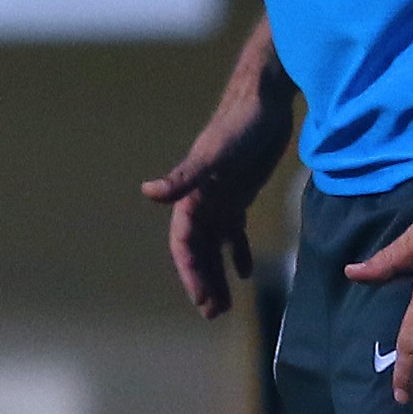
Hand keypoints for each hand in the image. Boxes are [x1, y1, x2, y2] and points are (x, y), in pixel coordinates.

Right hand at [142, 82, 292, 319]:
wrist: (265, 99)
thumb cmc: (240, 124)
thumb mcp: (214, 153)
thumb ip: (183, 176)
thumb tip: (147, 193)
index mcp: (192, 195)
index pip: (185, 244)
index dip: (190, 273)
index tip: (201, 301)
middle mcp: (203, 200)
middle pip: (199, 250)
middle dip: (204, 281)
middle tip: (215, 313)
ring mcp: (222, 197)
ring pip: (216, 245)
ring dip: (218, 273)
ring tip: (227, 305)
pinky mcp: (241, 192)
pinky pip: (236, 230)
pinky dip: (239, 252)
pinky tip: (246, 273)